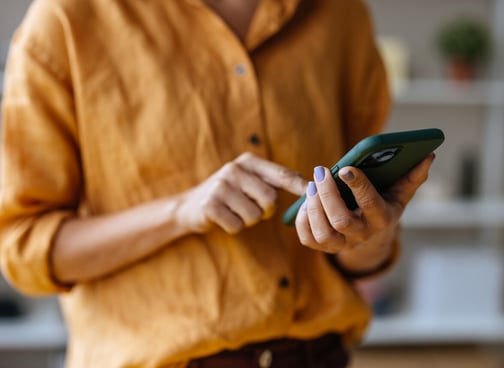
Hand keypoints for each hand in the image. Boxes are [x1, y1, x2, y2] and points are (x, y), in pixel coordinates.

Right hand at [176, 153, 306, 233]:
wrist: (190, 205)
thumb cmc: (230, 194)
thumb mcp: (250, 180)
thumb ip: (276, 180)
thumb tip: (311, 186)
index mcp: (248, 161)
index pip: (281, 175)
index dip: (300, 186)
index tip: (315, 194)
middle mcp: (234, 169)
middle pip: (270, 200)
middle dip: (266, 211)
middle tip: (253, 209)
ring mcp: (220, 186)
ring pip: (254, 215)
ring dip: (248, 220)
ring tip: (235, 211)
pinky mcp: (209, 205)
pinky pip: (237, 225)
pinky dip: (234, 227)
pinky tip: (224, 218)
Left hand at [295, 153, 434, 253]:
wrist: (371, 235)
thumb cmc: (383, 205)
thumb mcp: (399, 193)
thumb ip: (412, 176)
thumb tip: (428, 155)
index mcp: (382, 219)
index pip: (370, 204)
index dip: (358, 186)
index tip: (346, 168)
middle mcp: (362, 235)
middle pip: (341, 221)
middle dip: (328, 195)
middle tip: (321, 171)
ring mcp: (342, 244)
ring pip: (323, 233)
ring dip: (313, 207)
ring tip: (312, 184)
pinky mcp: (324, 248)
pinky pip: (308, 238)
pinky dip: (302, 220)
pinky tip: (305, 201)